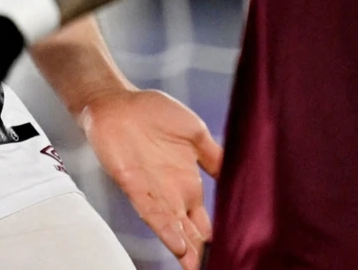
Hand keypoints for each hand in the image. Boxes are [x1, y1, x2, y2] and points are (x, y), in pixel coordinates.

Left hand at [82, 88, 222, 269]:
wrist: (119, 103)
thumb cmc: (154, 113)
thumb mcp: (195, 132)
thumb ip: (214, 155)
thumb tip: (239, 172)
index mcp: (189, 182)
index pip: (204, 219)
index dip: (214, 237)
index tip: (229, 251)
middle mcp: (173, 192)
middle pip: (190, 230)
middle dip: (201, 251)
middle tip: (214, 265)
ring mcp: (154, 191)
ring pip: (173, 227)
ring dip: (186, 248)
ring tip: (198, 264)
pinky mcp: (135, 186)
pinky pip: (152, 212)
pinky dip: (166, 229)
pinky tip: (179, 244)